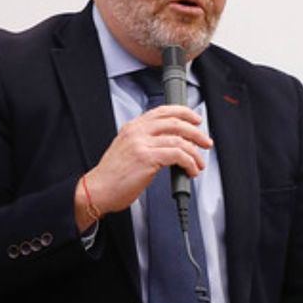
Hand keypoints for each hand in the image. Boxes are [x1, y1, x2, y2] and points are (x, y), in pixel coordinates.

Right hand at [74, 105, 212, 230]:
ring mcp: (142, 144)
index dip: (183, 113)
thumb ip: (145, 142)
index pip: (162, 111)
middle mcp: (137, 132)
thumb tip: (171, 145)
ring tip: (199, 164)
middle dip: (196, 132)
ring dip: (195, 153)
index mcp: (132, 127)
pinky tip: (190, 171)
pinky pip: (178, 155)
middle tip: (205, 142)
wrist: (97, 190)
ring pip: (179, 140)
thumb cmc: (112, 176)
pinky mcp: (147, 158)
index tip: (195, 120)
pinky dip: (189, 163)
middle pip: (175, 122)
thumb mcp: (126, 150)